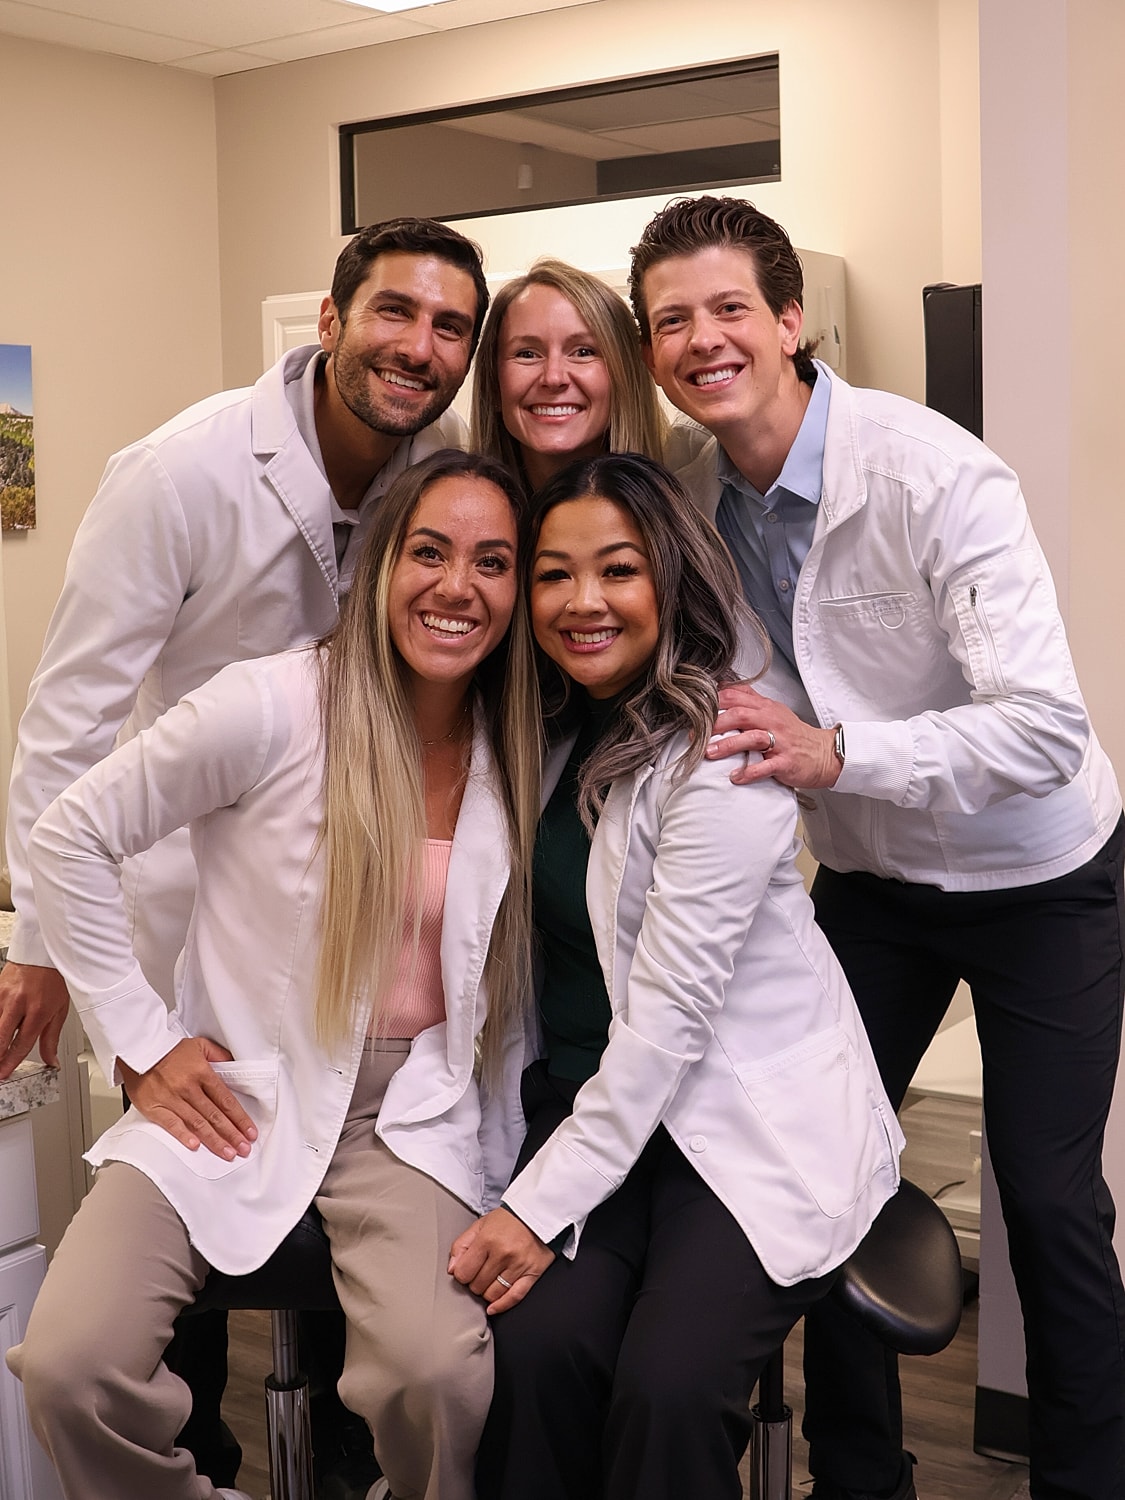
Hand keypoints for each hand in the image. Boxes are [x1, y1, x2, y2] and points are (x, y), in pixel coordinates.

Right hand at [0, 962, 69, 1080]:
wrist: (44, 953)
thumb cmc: (54, 979)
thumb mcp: (60, 1009)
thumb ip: (51, 1038)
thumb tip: (51, 1060)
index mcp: (38, 1009)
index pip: (22, 1043)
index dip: (11, 1061)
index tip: (4, 1073)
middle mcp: (19, 1003)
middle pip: (1, 1036)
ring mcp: (4, 995)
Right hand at [120, 1036, 257, 1160]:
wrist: (139, 1049)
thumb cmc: (169, 1049)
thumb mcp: (200, 1045)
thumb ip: (220, 1056)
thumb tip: (236, 1066)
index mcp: (202, 1073)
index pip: (226, 1100)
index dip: (240, 1118)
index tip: (250, 1132)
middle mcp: (189, 1087)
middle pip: (215, 1115)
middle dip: (232, 1134)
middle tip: (244, 1149)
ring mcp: (171, 1098)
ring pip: (197, 1123)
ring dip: (214, 1140)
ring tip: (227, 1153)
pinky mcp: (154, 1107)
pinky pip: (171, 1123)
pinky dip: (183, 1135)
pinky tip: (195, 1146)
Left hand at [448, 1207, 554, 1314]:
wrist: (538, 1214)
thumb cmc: (508, 1220)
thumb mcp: (480, 1224)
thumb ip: (462, 1245)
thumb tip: (452, 1269)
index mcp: (488, 1239)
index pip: (464, 1272)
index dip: (461, 1274)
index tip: (466, 1271)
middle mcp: (503, 1253)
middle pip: (478, 1285)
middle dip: (474, 1282)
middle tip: (479, 1273)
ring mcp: (519, 1265)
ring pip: (493, 1294)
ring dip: (487, 1292)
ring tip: (489, 1281)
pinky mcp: (532, 1273)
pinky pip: (515, 1297)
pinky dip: (502, 1306)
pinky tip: (493, 1308)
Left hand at [706, 682, 841, 789]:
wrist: (823, 753)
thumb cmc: (794, 734)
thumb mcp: (773, 710)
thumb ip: (749, 699)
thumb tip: (724, 687)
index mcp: (766, 708)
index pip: (735, 697)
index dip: (713, 702)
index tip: (694, 712)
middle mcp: (771, 721)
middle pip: (740, 715)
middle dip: (715, 724)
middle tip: (696, 735)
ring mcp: (780, 741)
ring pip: (751, 738)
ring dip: (727, 746)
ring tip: (709, 753)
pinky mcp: (786, 762)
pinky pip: (766, 767)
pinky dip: (749, 773)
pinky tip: (736, 777)